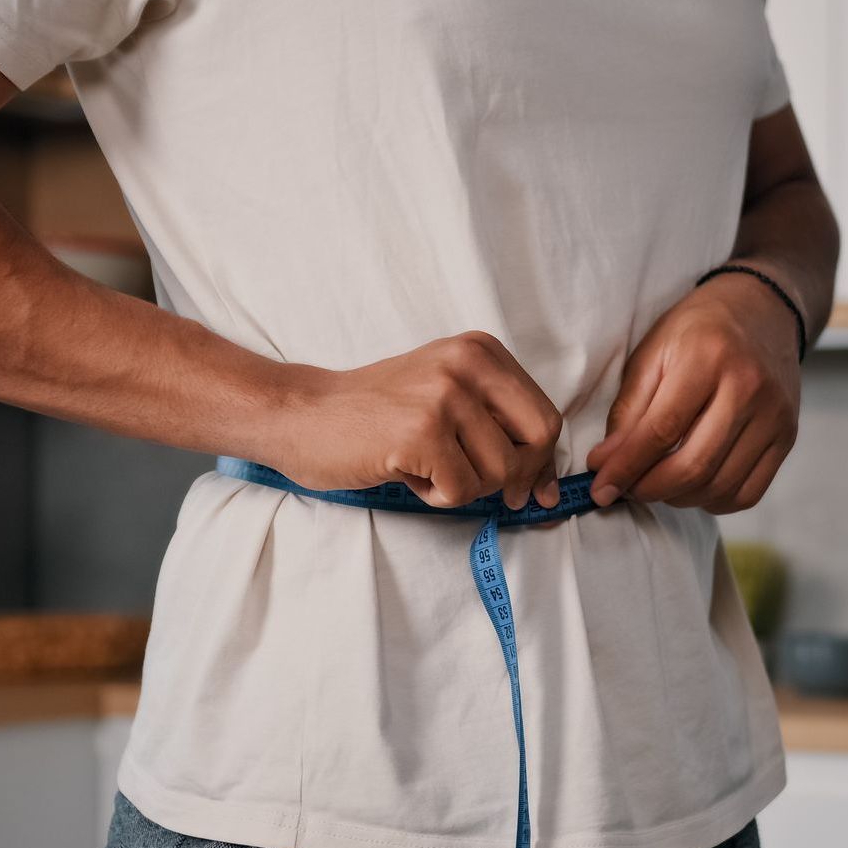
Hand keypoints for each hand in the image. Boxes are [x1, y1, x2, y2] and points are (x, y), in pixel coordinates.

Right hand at [267, 330, 562, 509]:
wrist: (301, 415)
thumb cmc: (373, 417)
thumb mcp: (445, 401)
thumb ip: (498, 432)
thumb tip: (546, 492)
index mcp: (480, 351)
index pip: (546, 415)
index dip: (539, 462)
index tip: (526, 488)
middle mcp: (468, 363)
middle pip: (539, 440)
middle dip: (517, 477)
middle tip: (476, 486)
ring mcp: (445, 395)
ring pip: (500, 472)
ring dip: (464, 486)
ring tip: (423, 466)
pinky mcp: (421, 432)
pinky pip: (462, 491)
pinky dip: (436, 496)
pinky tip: (405, 473)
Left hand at [585, 272, 800, 514]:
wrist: (762, 310)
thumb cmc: (698, 331)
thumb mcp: (652, 353)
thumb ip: (628, 411)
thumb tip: (605, 464)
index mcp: (708, 358)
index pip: (662, 431)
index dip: (626, 467)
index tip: (601, 488)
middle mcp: (749, 388)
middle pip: (694, 466)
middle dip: (648, 489)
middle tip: (625, 490)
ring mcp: (775, 416)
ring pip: (720, 486)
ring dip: (677, 498)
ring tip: (654, 485)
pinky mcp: (788, 437)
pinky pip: (748, 493)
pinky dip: (712, 501)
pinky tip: (691, 487)